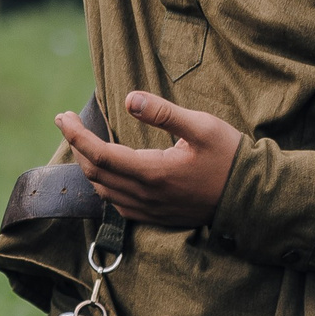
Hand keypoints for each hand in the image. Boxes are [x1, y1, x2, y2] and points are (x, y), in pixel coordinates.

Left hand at [54, 92, 244, 227]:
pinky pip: (117, 203)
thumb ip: (163, 113)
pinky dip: (103, 183)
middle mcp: (145, 195)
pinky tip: (107, 169)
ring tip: (83, 141)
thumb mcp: (201, 126)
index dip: (76, 135)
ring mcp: (149, 209)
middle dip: (76, 146)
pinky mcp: (156, 216)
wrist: (251, 197)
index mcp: (152, 172)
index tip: (63, 116)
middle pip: (95, 172)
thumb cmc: (229, 157)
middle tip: (68, 121)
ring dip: (88, 165)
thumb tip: (130, 99)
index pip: (99, 154)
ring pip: (103, 190)